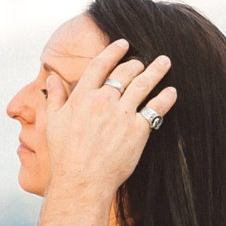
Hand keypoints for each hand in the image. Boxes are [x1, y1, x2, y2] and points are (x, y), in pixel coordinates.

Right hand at [41, 38, 177, 198]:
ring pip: (143, 85)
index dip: (113, 51)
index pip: (100, 65)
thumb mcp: (53, 124)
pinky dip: (166, 98)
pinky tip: (172, 92)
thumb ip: (55, 98)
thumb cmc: (65, 157)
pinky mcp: (137, 131)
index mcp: (82, 97)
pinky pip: (156, 109)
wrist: (82, 182)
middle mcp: (103, 102)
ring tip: (165, 63)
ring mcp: (121, 115)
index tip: (123, 44)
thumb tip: (53, 79)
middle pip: (125, 72)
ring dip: (156, 71)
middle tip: (143, 61)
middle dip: (136, 63)